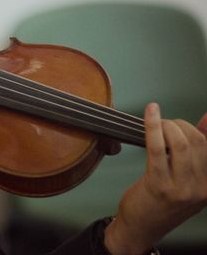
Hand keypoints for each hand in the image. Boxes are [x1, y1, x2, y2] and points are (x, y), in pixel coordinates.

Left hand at [104, 103, 206, 254]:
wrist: (141, 227)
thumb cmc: (160, 200)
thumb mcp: (186, 178)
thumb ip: (197, 150)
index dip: (195, 128)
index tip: (182, 124)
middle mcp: (199, 189)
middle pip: (196, 142)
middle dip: (179, 125)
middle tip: (165, 124)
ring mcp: (180, 189)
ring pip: (180, 143)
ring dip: (166, 126)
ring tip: (157, 124)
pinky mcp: (158, 185)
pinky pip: (157, 149)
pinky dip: (153, 126)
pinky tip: (150, 113)